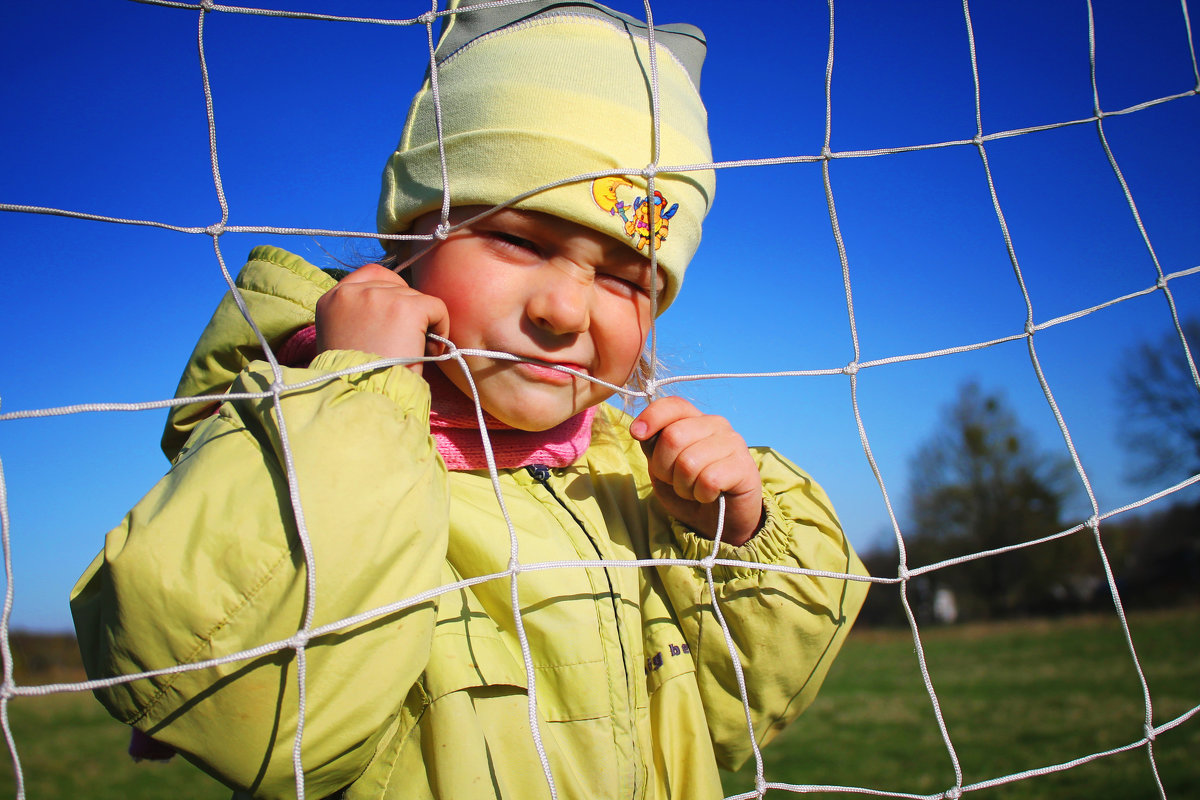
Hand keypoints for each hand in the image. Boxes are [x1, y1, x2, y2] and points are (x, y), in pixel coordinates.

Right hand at [315, 264, 448, 374]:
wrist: (363, 398)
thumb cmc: (356, 380)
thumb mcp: (341, 341)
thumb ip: (356, 318)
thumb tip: (390, 312)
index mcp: (332, 299)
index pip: (371, 275)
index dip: (391, 293)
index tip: (397, 318)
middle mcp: (353, 292)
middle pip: (396, 285)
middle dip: (406, 312)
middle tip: (404, 343)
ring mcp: (380, 296)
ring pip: (417, 298)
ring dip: (421, 324)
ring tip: (413, 352)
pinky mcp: (407, 307)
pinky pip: (437, 307)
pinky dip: (441, 327)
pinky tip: (430, 351)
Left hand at [630, 396, 763, 545]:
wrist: (721, 521)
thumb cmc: (690, 491)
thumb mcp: (662, 467)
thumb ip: (652, 446)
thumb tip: (641, 430)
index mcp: (695, 420)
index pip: (673, 405)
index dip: (651, 417)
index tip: (636, 433)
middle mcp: (716, 424)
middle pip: (673, 437)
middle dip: (664, 468)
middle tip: (676, 481)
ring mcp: (733, 443)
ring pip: (689, 462)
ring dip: (684, 486)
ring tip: (694, 489)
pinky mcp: (745, 467)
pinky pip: (709, 480)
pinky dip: (702, 494)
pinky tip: (710, 495)